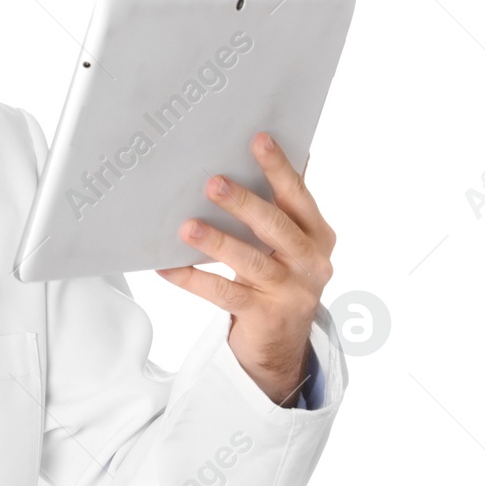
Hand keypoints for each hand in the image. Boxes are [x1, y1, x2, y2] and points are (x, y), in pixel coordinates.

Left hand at [155, 132, 335, 405]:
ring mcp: (291, 292)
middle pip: (276, 227)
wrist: (282, 345)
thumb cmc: (279, 278)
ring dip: (217, 241)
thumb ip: (277, 207)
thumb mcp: (288, 244)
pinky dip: (193, 279)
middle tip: (213, 183)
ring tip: (187, 226)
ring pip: (250, 261)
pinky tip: (167, 267)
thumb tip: (258, 152)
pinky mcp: (266, 316)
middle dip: (244, 203)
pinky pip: (223, 293)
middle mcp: (311, 262)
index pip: (298, 196)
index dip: (279, 168)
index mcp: (317, 235)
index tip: (259, 139)